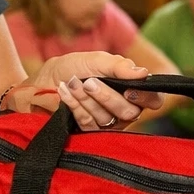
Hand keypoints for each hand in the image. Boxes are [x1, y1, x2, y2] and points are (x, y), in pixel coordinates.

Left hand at [26, 52, 162, 130]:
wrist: (40, 82)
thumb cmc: (70, 68)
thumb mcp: (94, 60)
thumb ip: (119, 66)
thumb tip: (144, 74)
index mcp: (130, 90)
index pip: (153, 100)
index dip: (148, 97)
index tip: (131, 89)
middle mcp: (122, 109)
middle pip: (129, 112)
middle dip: (107, 96)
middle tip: (89, 82)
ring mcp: (105, 123)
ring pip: (107, 119)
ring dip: (87, 99)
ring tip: (72, 84)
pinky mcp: (87, 133)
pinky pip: (88, 123)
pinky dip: (75, 106)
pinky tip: (65, 93)